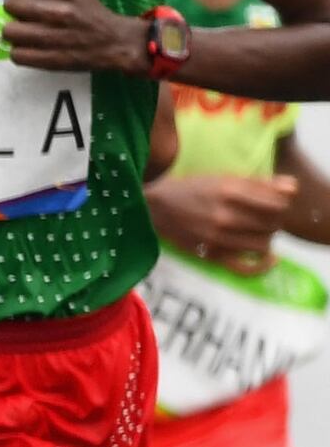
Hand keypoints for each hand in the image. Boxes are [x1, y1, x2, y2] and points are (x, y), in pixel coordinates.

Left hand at [2, 0, 146, 77]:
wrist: (113, 40)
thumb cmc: (84, 3)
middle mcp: (59, 10)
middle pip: (8, 5)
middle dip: (16, 8)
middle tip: (31, 11)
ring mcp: (55, 37)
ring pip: (8, 32)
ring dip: (16, 31)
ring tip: (31, 29)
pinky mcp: (51, 60)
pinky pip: (16, 55)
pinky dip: (22, 52)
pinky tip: (34, 46)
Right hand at [148, 172, 294, 272]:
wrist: (153, 208)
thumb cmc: (192, 190)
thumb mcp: (224, 178)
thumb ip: (261, 183)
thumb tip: (294, 188)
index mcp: (230, 191)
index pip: (278, 204)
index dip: (282, 204)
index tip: (274, 203)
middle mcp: (225, 216)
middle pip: (273, 224)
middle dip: (274, 220)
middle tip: (265, 217)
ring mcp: (218, 238)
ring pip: (264, 244)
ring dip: (267, 237)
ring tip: (258, 231)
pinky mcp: (211, 255)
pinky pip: (246, 268)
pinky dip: (262, 266)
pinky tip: (270, 259)